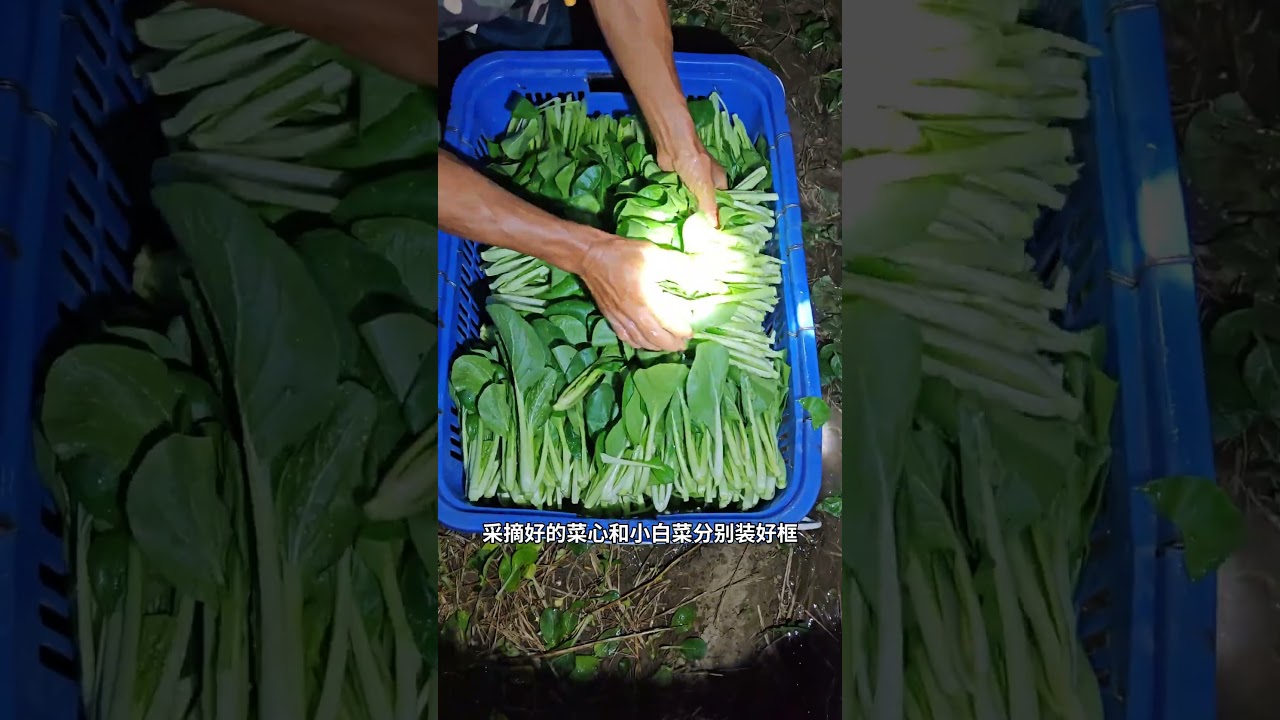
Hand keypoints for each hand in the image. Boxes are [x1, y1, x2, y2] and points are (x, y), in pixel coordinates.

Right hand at [578, 236, 693, 351]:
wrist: (591, 256)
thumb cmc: (624, 254)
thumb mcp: (654, 254)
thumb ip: (678, 265)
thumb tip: (700, 273)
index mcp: (643, 299)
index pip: (667, 323)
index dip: (681, 330)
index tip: (691, 331)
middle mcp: (631, 313)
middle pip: (655, 339)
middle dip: (672, 344)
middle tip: (684, 343)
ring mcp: (619, 318)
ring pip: (641, 341)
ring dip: (657, 346)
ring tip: (669, 345)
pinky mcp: (610, 318)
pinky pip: (626, 338)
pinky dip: (639, 343)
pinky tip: (646, 342)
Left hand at [658, 142, 727, 225]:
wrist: (673, 146)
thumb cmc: (694, 165)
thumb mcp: (705, 188)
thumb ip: (710, 207)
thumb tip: (716, 227)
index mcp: (719, 182)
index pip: (723, 203)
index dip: (720, 215)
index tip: (715, 231)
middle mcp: (707, 182)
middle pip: (706, 203)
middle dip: (702, 215)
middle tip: (699, 234)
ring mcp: (692, 182)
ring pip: (692, 201)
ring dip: (688, 210)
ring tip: (687, 229)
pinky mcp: (679, 181)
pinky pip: (680, 196)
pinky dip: (678, 204)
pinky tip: (677, 216)